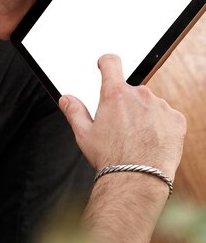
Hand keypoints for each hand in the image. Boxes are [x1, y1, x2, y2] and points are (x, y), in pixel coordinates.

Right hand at [59, 54, 186, 181]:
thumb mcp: (84, 134)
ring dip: (144, 116)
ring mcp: (160, 106)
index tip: (105, 66)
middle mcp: (140, 95)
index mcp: (115, 94)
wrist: (137, 179)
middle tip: (120, 128)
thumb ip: (74, 111)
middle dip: (126, 105)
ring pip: (150, 105)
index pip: (111, 63)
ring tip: (137, 140)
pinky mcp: (176, 120)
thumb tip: (66, 99)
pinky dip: (161, 127)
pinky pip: (167, 117)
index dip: (106, 63)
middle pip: (131, 91)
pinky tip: (151, 143)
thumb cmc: (110, 158)